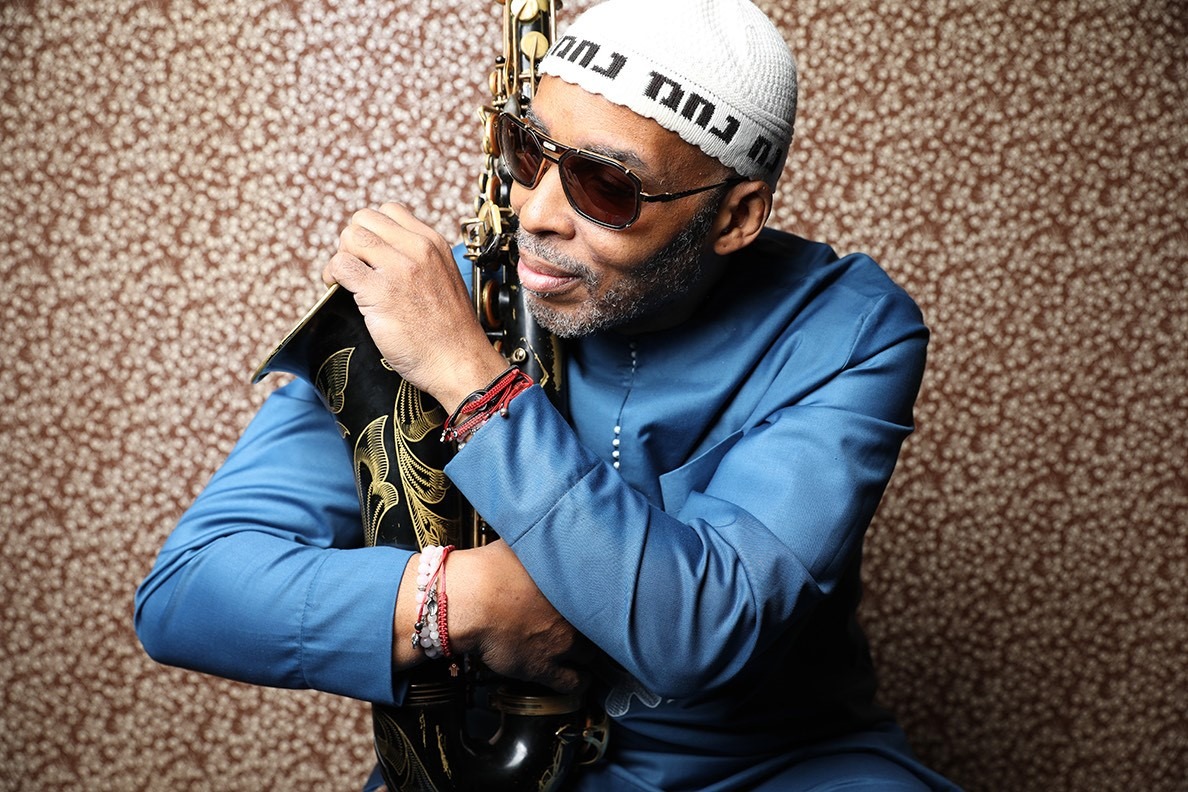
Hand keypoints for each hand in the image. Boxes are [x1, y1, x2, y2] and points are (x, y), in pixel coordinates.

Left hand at [322, 202, 507, 411]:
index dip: (373, 230)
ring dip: (341, 257)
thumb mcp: (445, 278)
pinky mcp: (379, 292)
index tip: (371, 252)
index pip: (389, 210)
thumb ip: (420, 260)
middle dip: (353, 241)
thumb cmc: (451, 331)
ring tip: (345, 279)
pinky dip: (332, 275)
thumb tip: (386, 253)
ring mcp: (398, 269)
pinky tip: (338, 288)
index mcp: (433, 243)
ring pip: (349, 237)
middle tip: (356, 266)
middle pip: (364, 219)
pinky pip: (340, 265)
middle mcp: (417, 249)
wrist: (459, 361)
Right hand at [446, 540, 593, 693]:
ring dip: (592, 656)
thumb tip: (541, 534)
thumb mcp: (520, 544)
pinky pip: (573, 682)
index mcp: (573, 584)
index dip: (600, 601)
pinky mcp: (545, 667)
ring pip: (592, 655)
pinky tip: (581, 681)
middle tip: (600, 630)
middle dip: (600, 629)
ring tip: (594, 656)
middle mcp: (574, 615)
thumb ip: (538, 544)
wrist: (472, 601)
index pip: (604, 595)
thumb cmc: (490, 569)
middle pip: (603, 627)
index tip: (598, 604)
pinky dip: (579, 683)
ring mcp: (562, 643)